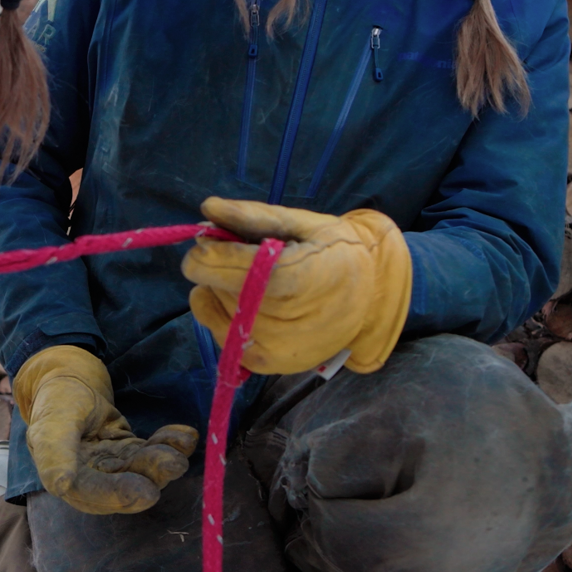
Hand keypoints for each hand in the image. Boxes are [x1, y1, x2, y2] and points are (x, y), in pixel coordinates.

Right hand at [14, 345, 196, 514]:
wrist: (68, 383)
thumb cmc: (57, 401)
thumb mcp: (52, 421)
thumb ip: (55, 452)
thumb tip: (61, 486)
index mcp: (64, 477)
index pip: (92, 494)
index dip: (118, 494)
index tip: (147, 492)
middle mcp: (91, 479)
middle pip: (125, 487)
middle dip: (152, 476)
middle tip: (174, 464)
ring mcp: (113, 467)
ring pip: (143, 471)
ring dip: (164, 460)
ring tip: (182, 444)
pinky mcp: (129, 454)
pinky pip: (151, 454)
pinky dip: (170, 445)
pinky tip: (186, 435)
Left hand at [184, 197, 412, 374]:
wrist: (367, 300)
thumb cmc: (335, 253)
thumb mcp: (304, 222)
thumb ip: (255, 215)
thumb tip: (209, 206)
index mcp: (306, 279)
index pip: (245, 272)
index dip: (215, 256)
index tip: (204, 240)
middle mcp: (290, 324)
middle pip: (224, 290)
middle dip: (217, 267)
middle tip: (240, 255)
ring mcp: (277, 349)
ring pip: (216, 310)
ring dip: (218, 289)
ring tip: (251, 280)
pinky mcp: (266, 365)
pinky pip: (220, 334)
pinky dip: (221, 313)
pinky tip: (247, 302)